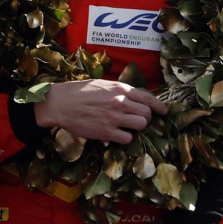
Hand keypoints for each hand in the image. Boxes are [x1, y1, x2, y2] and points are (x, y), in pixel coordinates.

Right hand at [32, 79, 166, 143]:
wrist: (59, 103)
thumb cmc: (77, 92)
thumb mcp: (101, 84)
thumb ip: (118, 91)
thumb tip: (134, 98)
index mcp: (119, 88)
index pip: (148, 98)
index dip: (159, 106)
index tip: (164, 111)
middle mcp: (120, 102)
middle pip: (147, 114)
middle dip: (145, 118)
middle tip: (137, 119)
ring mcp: (115, 118)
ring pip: (140, 125)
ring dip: (136, 127)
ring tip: (127, 126)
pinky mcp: (107, 132)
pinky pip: (128, 139)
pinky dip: (125, 138)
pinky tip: (116, 134)